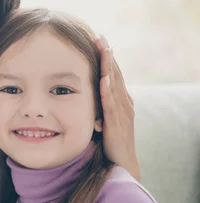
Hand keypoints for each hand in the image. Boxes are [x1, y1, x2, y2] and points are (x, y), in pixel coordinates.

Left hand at [97, 35, 139, 180]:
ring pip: (115, 85)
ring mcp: (122, 113)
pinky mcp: (116, 125)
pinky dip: (108, 91)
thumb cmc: (109, 142)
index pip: (113, 74)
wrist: (121, 165)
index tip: (99, 39)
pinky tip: (104, 79)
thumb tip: (79, 91)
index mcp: (120, 100)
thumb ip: (94, 104)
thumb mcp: (101, 118)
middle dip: (108, 55)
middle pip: (115, 74)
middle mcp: (124, 103)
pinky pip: (111, 105)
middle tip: (101, 36)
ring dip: (109, 67)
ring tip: (104, 49)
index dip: (107, 57)